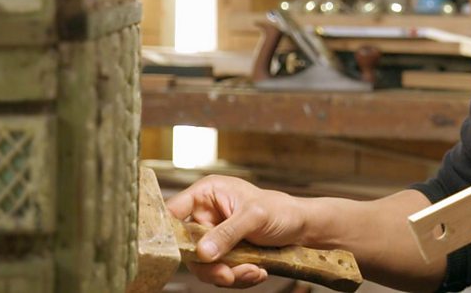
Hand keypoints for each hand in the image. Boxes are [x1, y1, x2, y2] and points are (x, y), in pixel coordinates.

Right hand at [165, 175, 307, 288]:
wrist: (300, 227)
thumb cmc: (280, 210)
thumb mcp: (255, 216)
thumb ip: (228, 232)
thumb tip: (203, 251)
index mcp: (208, 193)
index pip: (174, 210)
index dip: (169, 231)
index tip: (177, 252)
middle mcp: (206, 215)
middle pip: (187, 247)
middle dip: (209, 265)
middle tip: (228, 274)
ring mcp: (213, 236)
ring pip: (203, 265)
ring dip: (227, 274)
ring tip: (253, 271)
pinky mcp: (223, 253)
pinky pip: (219, 272)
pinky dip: (237, 277)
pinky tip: (257, 271)